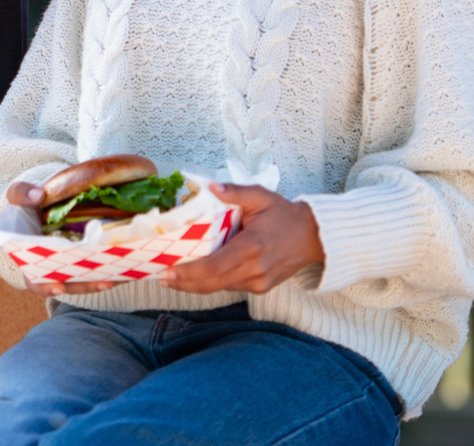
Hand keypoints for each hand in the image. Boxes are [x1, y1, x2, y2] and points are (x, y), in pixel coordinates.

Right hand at [5, 180, 121, 297]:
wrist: (41, 206)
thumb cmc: (26, 205)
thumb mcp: (17, 196)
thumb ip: (22, 193)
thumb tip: (38, 195)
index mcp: (28, 259)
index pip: (35, 280)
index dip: (46, 287)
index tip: (59, 286)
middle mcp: (49, 269)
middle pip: (66, 285)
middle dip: (83, 285)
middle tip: (102, 282)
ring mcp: (67, 266)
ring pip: (83, 281)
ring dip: (100, 281)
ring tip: (117, 276)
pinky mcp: (82, 261)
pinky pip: (95, 271)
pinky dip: (108, 271)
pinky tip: (125, 269)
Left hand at [160, 183, 323, 293]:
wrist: (314, 237)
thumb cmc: (284, 214)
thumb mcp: (261, 196)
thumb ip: (235, 192)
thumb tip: (211, 186)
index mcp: (251, 247)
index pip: (214, 267)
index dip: (188, 273)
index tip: (167, 271)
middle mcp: (254, 270)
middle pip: (212, 283)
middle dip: (184, 283)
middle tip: (159, 277)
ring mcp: (258, 282)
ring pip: (219, 288)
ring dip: (194, 285)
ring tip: (170, 277)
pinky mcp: (261, 288)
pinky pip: (230, 287)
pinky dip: (211, 283)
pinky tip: (194, 277)